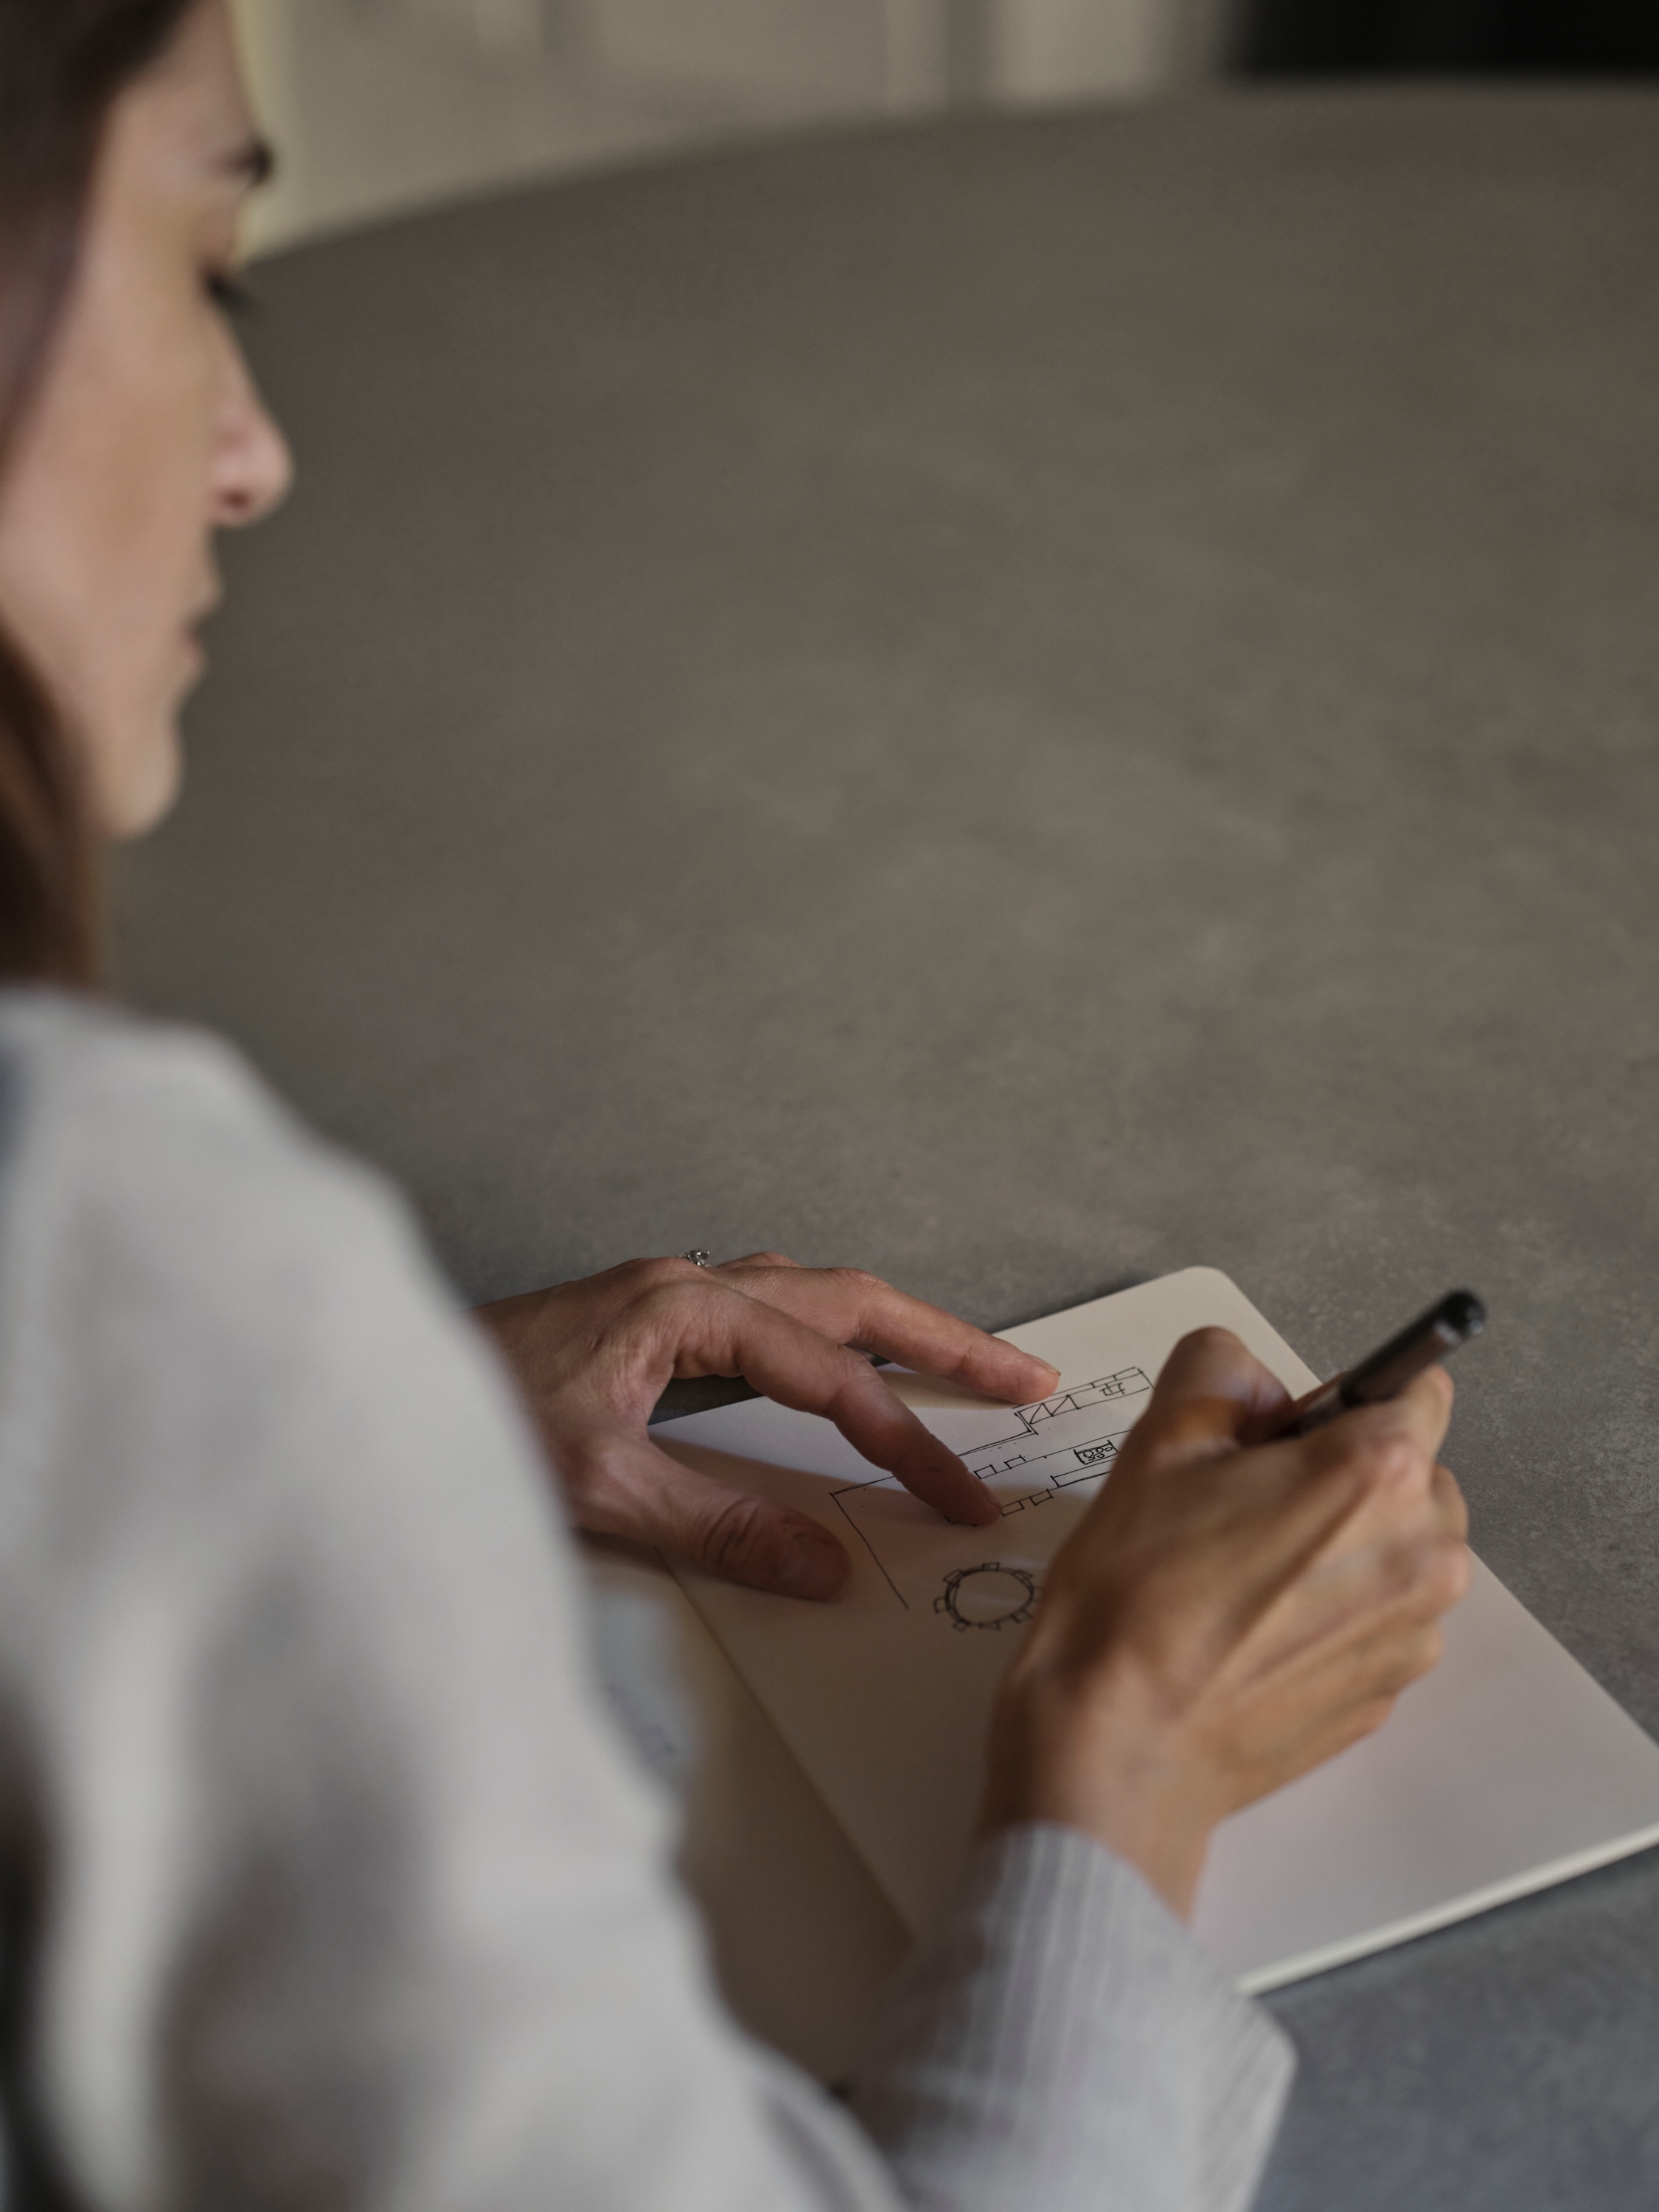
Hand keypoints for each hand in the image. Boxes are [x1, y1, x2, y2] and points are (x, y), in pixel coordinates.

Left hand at [477, 1254, 1058, 1600]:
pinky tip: (841, 1359)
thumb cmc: (471, 1426)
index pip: (829, 1378)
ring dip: (892, 1327)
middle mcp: (686, 1283)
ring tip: (963, 1362)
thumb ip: (721, 1526)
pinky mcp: (649, 1316)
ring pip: (813, 1294)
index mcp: (683, 1310)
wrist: (368, 1393)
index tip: (958, 1497)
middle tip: (1027, 1379)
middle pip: (848, 1299)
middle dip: (943, 1341)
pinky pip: (773, 1308)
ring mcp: (667, 1292)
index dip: (903, 1439)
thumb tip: (828, 1568)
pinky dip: (832, 1330)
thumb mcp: (600, 1490)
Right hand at [979, 1326, 1469, 1917]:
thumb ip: (1222, 1370)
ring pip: (1398, 1553)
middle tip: (1247, 1508)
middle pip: (1414, 1476)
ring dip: (1345, 1547)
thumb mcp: (1159, 1440)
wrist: (1120, 1746)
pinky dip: (1333, 1614)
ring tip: (1244, 1578)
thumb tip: (1263, 1391)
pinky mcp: (1387, 1697)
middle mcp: (1424, 1554)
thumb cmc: (1136, 1589)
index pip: (1420, 1388)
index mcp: (1378, 1473)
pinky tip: (1253, 1633)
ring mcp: (1413, 1636)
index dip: (1346, 1400)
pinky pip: (1377, 1622)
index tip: (1287, 1435)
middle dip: (1348, 1476)